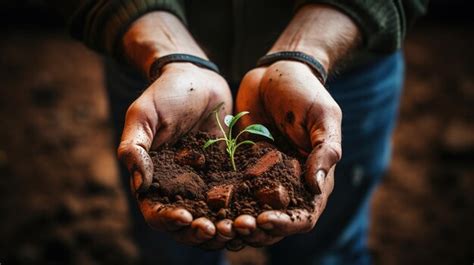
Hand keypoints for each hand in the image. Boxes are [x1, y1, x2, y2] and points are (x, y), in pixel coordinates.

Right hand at [118, 62, 232, 246]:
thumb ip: (135, 147)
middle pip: (188, 222)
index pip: (156, 211)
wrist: (198, 77)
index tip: (185, 219)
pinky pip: (236, 194)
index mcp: (154, 178)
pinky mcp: (227, 171)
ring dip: (225, 225)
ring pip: (214, 214)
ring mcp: (205, 180)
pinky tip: (259, 209)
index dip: (168, 221)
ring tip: (240, 226)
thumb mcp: (143, 115)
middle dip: (202, 231)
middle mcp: (179, 185)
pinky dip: (245, 206)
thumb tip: (139, 185)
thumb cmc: (165, 93)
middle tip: (219, 231)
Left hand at [233, 60, 341, 246]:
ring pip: (251, 213)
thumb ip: (325, 149)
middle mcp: (289, 185)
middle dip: (256, 230)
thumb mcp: (323, 116)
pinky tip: (203, 207)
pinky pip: (231, 192)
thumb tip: (316, 185)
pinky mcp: (241, 168)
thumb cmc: (305, 91)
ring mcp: (263, 178)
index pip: (304, 216)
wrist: (274, 72)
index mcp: (314, 179)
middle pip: (275, 223)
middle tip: (234, 227)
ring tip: (217, 225)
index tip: (263, 220)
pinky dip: (220, 204)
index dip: (286, 225)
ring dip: (236, 223)